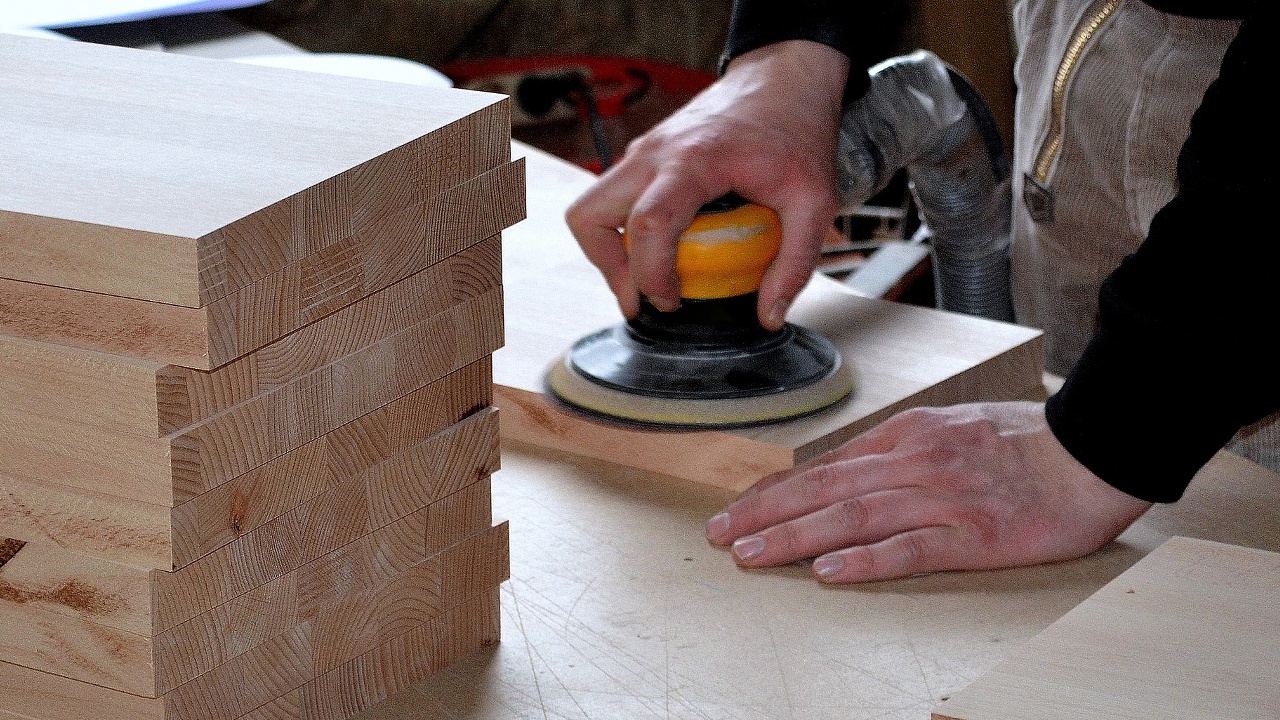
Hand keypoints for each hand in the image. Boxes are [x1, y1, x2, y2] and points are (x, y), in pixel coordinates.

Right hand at [564, 40, 849, 329]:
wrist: (784, 80)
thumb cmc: (796, 131)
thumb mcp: (815, 201)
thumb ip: (796, 261)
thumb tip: (768, 316)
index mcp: (693, 161)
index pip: (647, 223)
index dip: (649, 275)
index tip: (670, 302)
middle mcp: (654, 153)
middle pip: (589, 216)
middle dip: (609, 268)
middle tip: (643, 296)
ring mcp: (643, 151)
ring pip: (590, 209)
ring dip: (609, 252)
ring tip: (647, 278)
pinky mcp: (644, 156)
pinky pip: (611, 201)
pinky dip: (623, 233)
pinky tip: (660, 250)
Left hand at [704, 402, 1152, 581]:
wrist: (1091, 451)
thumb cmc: (1022, 443)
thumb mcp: (948, 429)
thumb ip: (896, 450)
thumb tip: (843, 471)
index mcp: (907, 436)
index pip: (825, 466)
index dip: (775, 489)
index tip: (736, 507)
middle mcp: (913, 463)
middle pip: (823, 490)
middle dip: (763, 512)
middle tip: (717, 533)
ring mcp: (941, 498)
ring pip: (851, 518)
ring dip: (793, 536)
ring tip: (749, 553)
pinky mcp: (974, 534)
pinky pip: (910, 549)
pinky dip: (865, 560)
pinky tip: (828, 572)